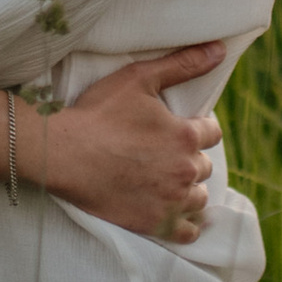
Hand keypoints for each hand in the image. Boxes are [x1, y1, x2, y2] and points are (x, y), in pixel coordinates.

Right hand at [37, 44, 224, 243]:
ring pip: (199, 198)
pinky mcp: (155, 224)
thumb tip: (219, 50)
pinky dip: (186, 223)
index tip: (180, 129)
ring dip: (189, 189)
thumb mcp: (138, 78)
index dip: (197, 128)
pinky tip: (173, 212)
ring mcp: (171, 200)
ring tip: (168, 182)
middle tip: (165, 154)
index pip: (212, 133)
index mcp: (184, 135)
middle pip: (204, 166)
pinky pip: (187, 231)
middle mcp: (184, 170)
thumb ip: (182, 64)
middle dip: (189, 158)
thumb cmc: (97, 113)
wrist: (62, 154)